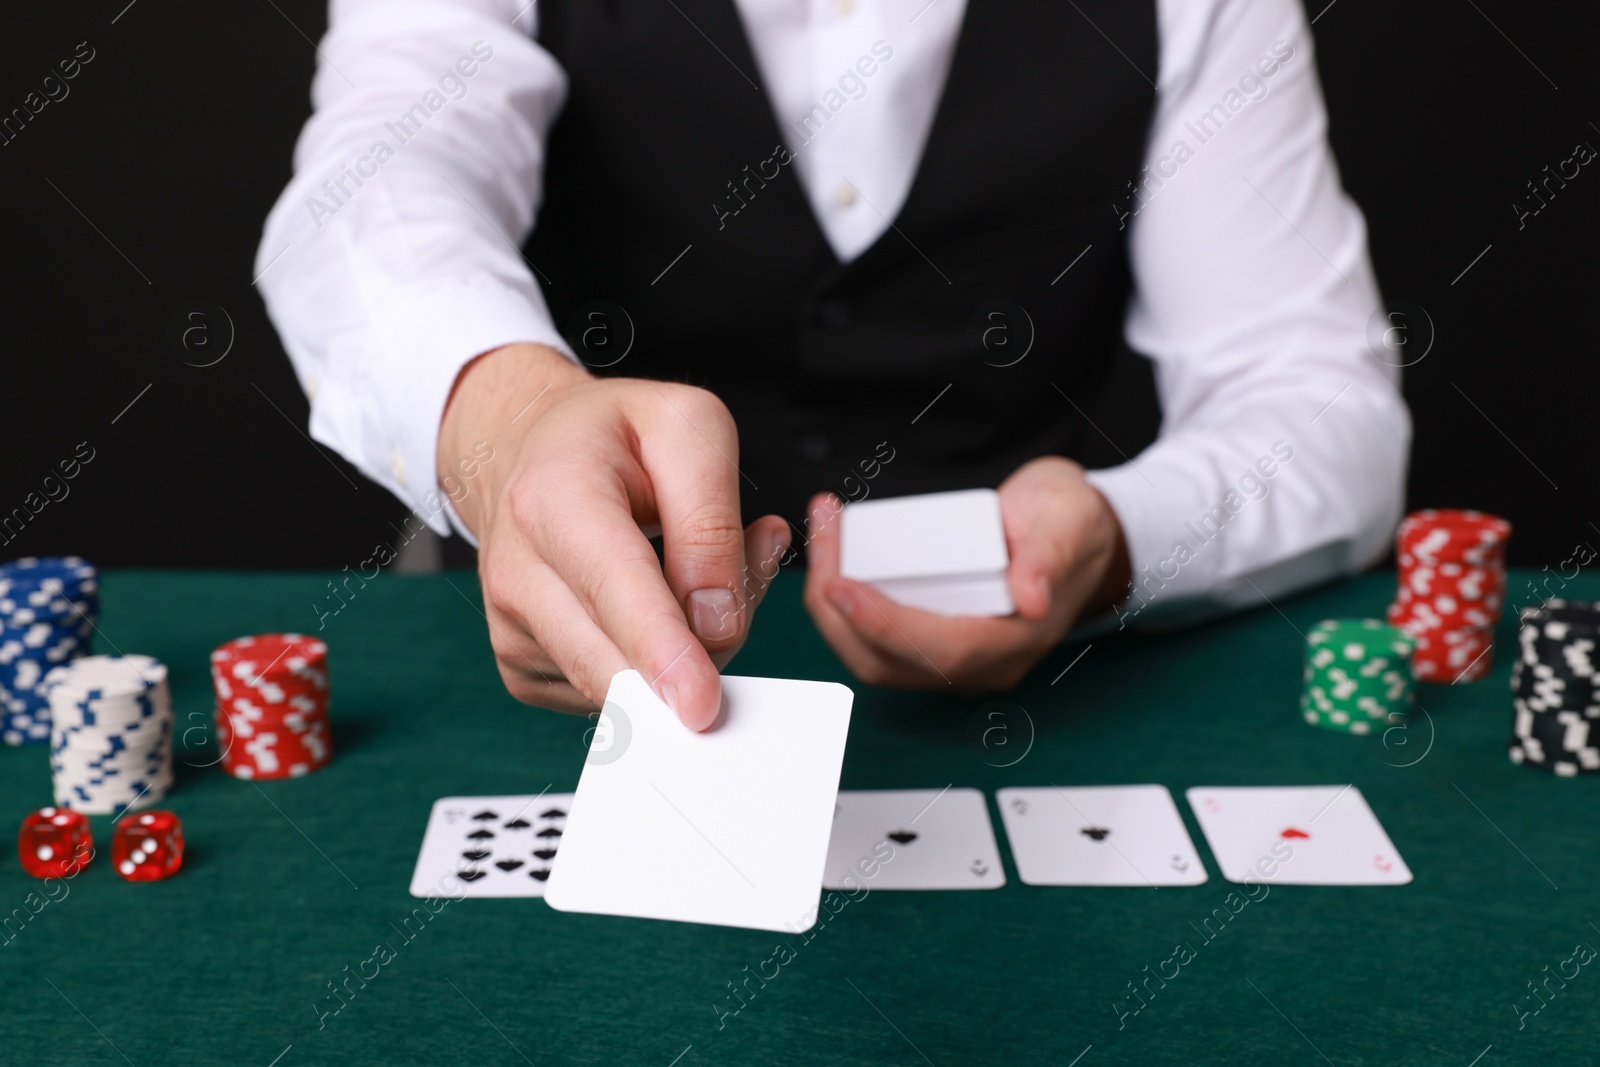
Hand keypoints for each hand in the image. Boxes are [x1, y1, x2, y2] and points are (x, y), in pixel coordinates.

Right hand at [440, 343, 789, 729]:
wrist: (531, 452)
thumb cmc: (617, 436)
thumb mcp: (689, 428)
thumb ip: (712, 521)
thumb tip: (716, 623)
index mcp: (554, 498)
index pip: (614, 588)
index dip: (661, 649)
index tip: (698, 704)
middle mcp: (517, 573)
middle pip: (620, 659)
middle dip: (700, 649)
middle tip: (745, 572)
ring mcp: (512, 630)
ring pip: (626, 687)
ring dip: (684, 651)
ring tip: (692, 570)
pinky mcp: (524, 671)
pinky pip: (613, 696)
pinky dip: (653, 665)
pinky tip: (657, 605)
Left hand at [802, 457, 1129, 688]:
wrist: (1072, 531)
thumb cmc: (1069, 522)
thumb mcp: (1069, 520)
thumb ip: (1050, 555)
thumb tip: (1030, 599)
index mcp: (1019, 639)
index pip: (942, 651)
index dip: (886, 625)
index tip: (841, 585)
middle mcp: (982, 662)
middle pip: (889, 661)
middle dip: (838, 609)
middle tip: (823, 539)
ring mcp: (954, 657)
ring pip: (871, 654)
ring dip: (831, 602)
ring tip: (825, 532)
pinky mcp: (931, 639)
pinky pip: (873, 636)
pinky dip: (842, 599)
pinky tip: (834, 548)